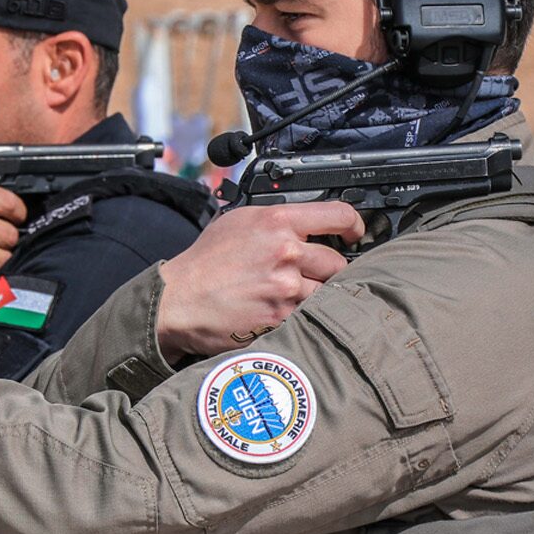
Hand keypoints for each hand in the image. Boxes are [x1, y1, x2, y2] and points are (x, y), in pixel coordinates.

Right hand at [156, 202, 362, 360]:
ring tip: (294, 297)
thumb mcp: (238, 222)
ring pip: (328, 292)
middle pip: (338, 262)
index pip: (338, 214)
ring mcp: (287, 288)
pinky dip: (304, 316)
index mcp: (277, 222)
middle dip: (328, 270)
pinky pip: (310, 315)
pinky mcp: (282, 318)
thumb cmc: (204, 263)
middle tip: (311, 275)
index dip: (354, 225)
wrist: (179, 300)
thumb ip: (275, 219)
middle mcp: (286, 252)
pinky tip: (285, 312)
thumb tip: (306, 221)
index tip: (354, 233)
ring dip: (318, 296)